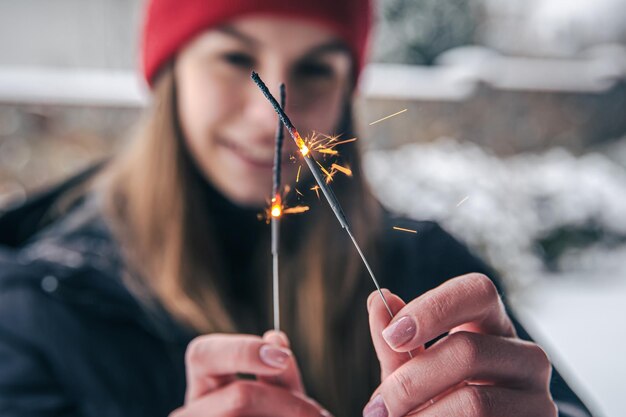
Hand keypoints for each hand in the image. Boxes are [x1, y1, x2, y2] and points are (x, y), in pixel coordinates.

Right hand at [171, 330, 331, 416]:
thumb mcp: (278, 396)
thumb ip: (278, 371)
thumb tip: (275, 337)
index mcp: (204, 386)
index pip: (202, 354)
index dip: (241, 350)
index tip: (282, 357)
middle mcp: (190, 411)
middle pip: (240, 394)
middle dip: (286, 402)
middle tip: (317, 414)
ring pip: (246, 413)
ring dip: (290, 416)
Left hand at [365, 273, 556, 416]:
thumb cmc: (441, 397)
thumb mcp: (414, 369)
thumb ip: (396, 342)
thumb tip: (377, 300)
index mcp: (493, 325)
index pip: (477, 291)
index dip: (434, 308)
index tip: (393, 336)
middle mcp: (525, 355)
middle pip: (468, 351)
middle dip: (412, 382)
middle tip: (378, 406)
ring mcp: (538, 397)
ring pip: (475, 402)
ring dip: (424, 416)